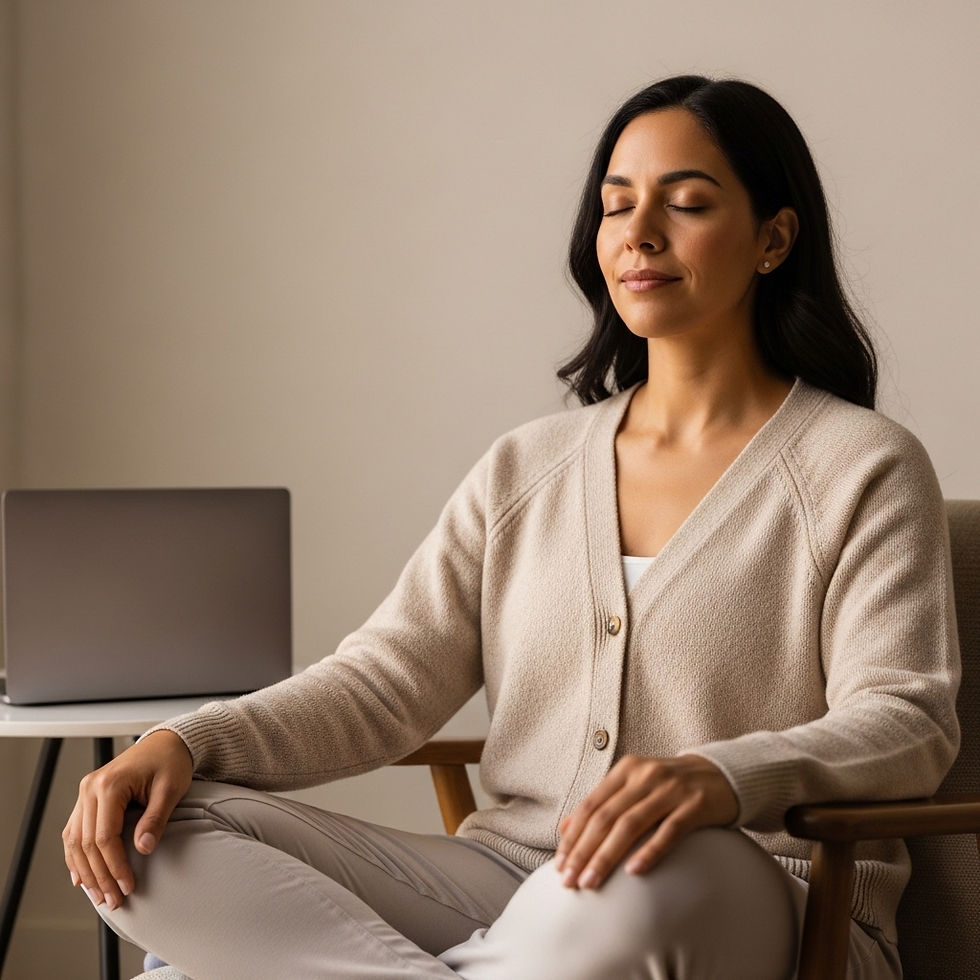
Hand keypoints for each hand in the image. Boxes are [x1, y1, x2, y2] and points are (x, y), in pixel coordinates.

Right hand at [62, 730, 193, 910]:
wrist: (166, 743)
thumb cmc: (171, 762)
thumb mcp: (171, 789)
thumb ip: (156, 819)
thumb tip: (143, 850)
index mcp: (110, 784)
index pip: (106, 837)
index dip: (115, 866)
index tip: (128, 886)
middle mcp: (90, 788)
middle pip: (87, 843)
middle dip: (100, 876)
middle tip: (114, 900)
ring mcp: (85, 792)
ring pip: (75, 841)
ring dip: (85, 872)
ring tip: (99, 896)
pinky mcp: (87, 798)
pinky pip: (74, 832)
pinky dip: (75, 856)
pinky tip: (81, 877)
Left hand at [554, 753, 737, 888]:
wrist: (721, 775)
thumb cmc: (670, 787)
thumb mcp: (634, 786)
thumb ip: (602, 804)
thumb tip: (565, 829)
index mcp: (626, 769)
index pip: (591, 805)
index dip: (573, 836)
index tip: (559, 865)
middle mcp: (645, 775)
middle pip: (606, 817)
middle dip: (583, 851)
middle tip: (569, 880)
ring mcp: (671, 789)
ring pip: (631, 825)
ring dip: (607, 856)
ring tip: (591, 882)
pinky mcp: (695, 805)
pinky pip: (669, 831)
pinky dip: (649, 852)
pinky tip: (633, 872)